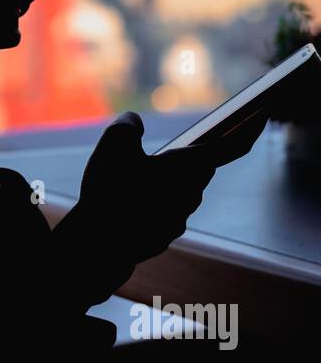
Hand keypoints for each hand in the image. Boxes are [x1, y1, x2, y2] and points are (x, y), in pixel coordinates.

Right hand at [52, 109, 266, 307]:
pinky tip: (125, 207)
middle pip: (200, 168)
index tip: (262, 116)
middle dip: (186, 160)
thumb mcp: (114, 143)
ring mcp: (180, 218)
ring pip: (182, 192)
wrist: (99, 246)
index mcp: (188, 166)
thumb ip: (130, 124)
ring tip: (131, 183)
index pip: (232, 145)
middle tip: (159, 155)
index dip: (250, 129)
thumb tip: (135, 124)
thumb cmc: (110, 192)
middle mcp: (191, 193)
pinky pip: (164, 214)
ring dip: (166, 184)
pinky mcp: (165, 236)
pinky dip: (151, 207)